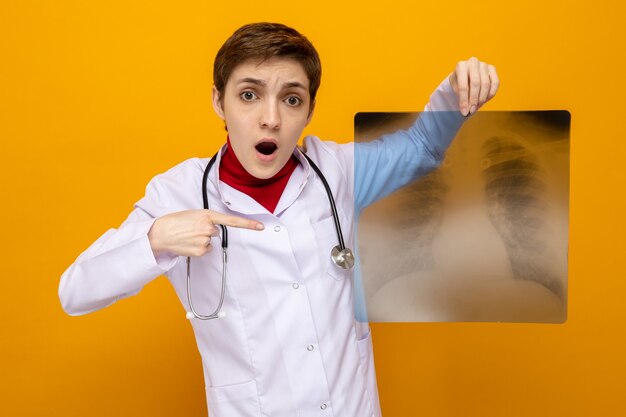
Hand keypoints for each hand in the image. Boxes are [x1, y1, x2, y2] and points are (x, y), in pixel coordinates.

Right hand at [148, 209, 263, 256]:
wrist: (160, 233)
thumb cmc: (174, 222)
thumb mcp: (193, 214)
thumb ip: (206, 219)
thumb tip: (213, 229)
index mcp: (207, 215)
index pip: (232, 220)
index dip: (248, 224)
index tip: (261, 227)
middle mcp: (208, 227)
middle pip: (216, 232)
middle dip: (206, 231)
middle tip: (191, 229)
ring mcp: (205, 240)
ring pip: (210, 241)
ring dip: (200, 240)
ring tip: (187, 236)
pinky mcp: (201, 251)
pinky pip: (205, 250)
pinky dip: (198, 248)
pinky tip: (188, 244)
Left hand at [448, 57, 498, 116]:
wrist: (466, 75)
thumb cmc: (459, 82)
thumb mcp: (455, 88)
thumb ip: (461, 97)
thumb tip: (467, 110)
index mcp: (461, 66)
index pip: (463, 85)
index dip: (464, 100)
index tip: (464, 111)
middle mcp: (473, 62)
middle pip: (475, 84)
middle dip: (474, 100)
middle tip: (472, 111)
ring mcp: (484, 65)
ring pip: (486, 84)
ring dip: (482, 98)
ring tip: (477, 107)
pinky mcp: (492, 68)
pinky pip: (495, 82)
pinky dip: (491, 93)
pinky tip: (485, 100)